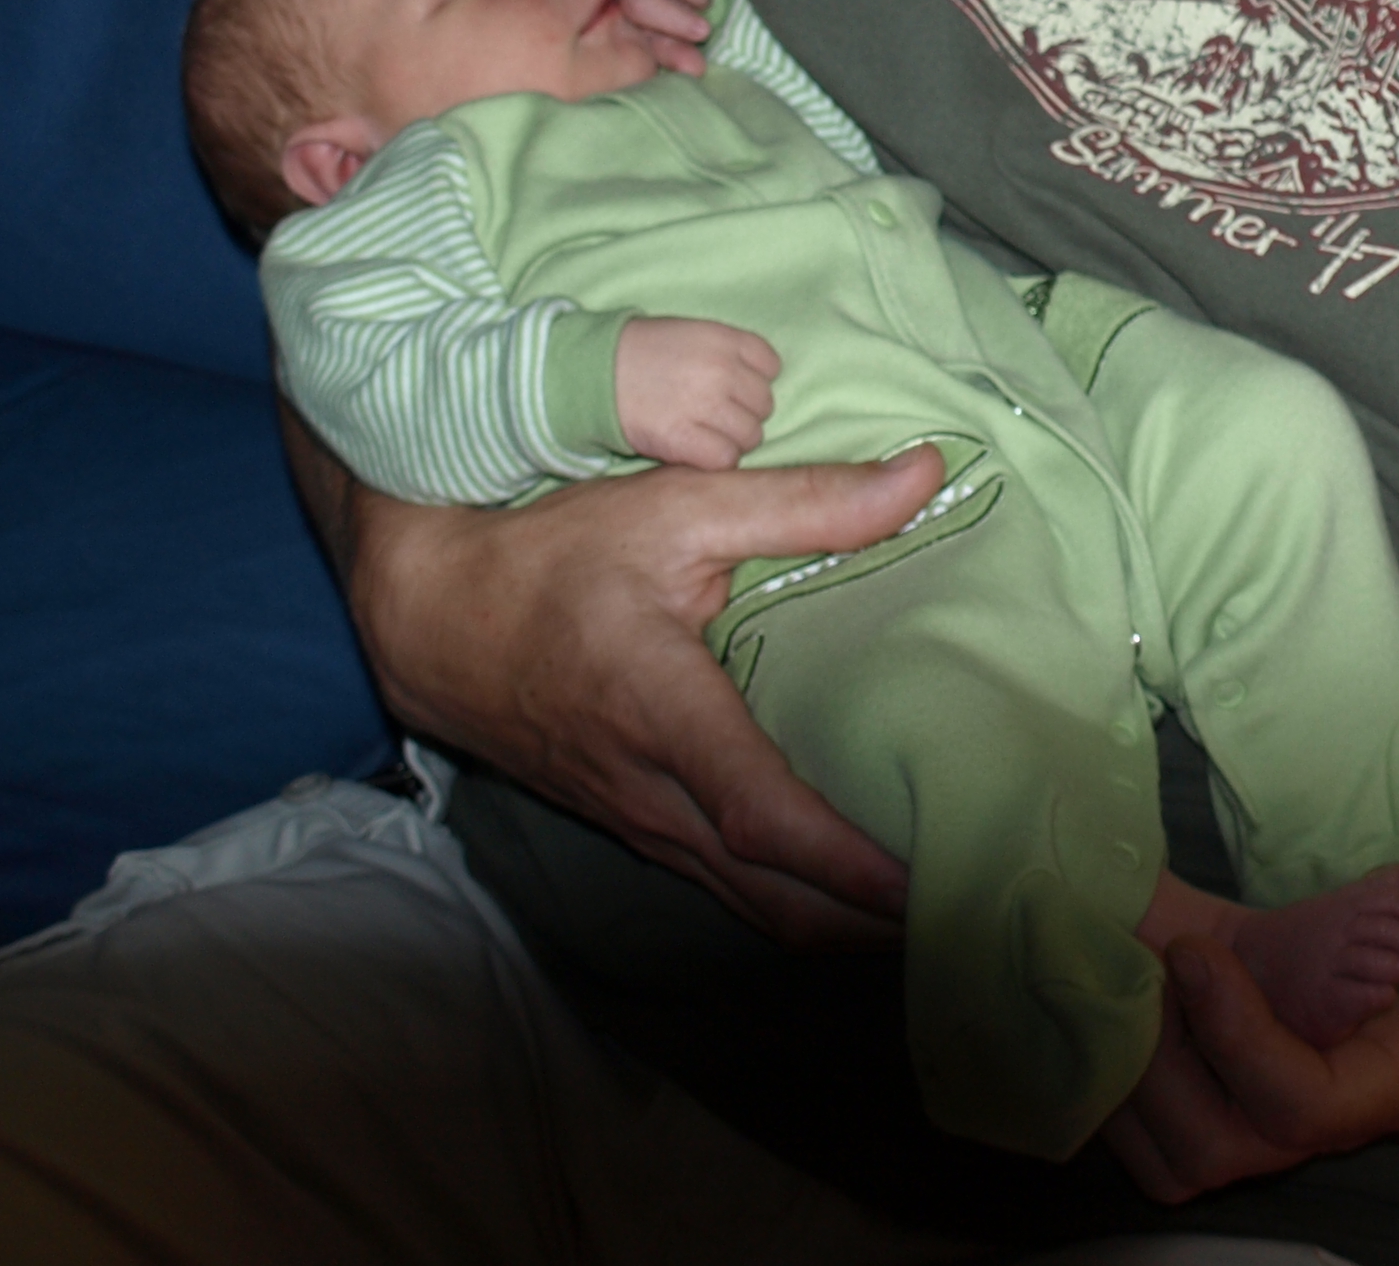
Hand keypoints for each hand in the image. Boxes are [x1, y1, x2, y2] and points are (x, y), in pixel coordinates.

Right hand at [310, 410, 942, 942]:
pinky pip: (716, 887)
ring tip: (929, 920)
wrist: (429, 615)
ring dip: (831, 925)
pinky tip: (844, 899)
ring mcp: (633, 821)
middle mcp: (648, 789)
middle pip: (767, 892)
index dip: (841, 863)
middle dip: (863, 924)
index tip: (919, 886)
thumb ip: (807, 501)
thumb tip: (928, 474)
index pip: (761, 815)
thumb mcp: (677, 506)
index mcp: (662, 711)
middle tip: (969, 918)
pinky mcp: (628, 827)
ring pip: (743, 904)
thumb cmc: (552, 553)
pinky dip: (785, 904)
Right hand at [616, 315, 780, 465]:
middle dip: (743, 412)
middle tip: (713, 414)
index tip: (733, 387)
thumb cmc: (642, 353)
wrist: (592, 373)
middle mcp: (721, 370)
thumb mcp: (690, 334)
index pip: (771, 365)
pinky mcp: (684, 439)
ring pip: (751, 435)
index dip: (754, 380)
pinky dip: (715, 459)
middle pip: (764, 404)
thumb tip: (760, 381)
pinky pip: (726, 459)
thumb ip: (728, 352)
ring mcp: (704, 405)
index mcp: (723, 339)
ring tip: (704, 432)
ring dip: (732, 439)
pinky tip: (696, 449)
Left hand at [1102, 831, 1398, 1202]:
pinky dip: (1148, 978)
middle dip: (1153, 1077)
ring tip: (1103, 953)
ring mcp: (1310, 1051)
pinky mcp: (1285, 1002)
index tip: (1196, 959)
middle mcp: (1348, 1084)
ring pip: (1189, 1118)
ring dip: (1132, 1051)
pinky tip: (1120, 903)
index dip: (1235, 1046)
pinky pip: (1196, 1029)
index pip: (1302, 1108)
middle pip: (1222, 1146)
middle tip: (1122, 974)